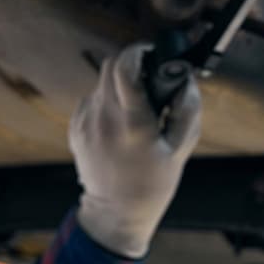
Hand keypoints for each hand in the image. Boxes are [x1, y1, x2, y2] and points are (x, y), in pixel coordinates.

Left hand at [69, 43, 201, 257]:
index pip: (125, 67)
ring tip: (137, 109)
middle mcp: (104, 118)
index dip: (140, 52)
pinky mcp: (76, 127)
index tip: (153, 53)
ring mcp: (86, 122)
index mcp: (132, 123)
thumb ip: (187, 110)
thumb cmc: (154, 182)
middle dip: (132, 64)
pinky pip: (93, 100)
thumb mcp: (181, 149)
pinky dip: (109, 102)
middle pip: (110, 65)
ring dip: (121, 85)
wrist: (115, 212)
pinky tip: (121, 125)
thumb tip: (185, 79)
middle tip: (150, 78)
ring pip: (102, 82)